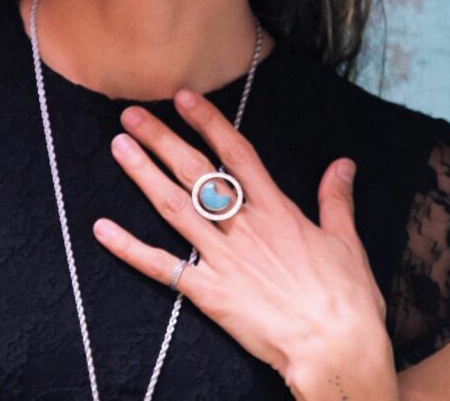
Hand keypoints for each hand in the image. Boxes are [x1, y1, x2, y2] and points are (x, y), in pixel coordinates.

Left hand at [93, 88, 397, 400]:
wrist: (336, 350)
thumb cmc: (347, 300)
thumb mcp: (347, 242)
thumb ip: (336, 199)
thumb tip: (343, 164)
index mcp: (276, 210)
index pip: (236, 153)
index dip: (208, 122)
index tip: (183, 97)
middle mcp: (244, 227)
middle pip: (195, 172)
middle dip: (162, 139)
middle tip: (132, 114)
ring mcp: (222, 258)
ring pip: (175, 207)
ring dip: (143, 175)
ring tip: (119, 147)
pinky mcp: (209, 293)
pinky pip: (162, 267)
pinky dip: (130, 248)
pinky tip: (102, 228)